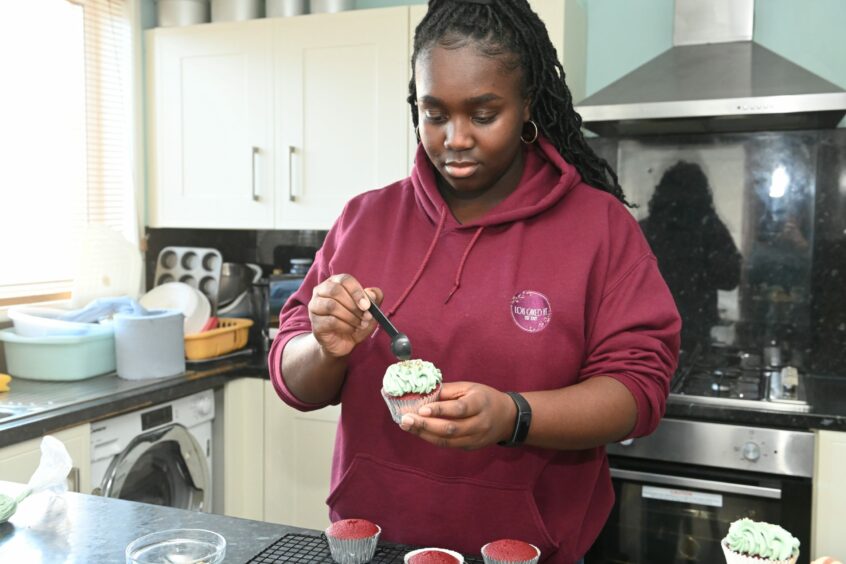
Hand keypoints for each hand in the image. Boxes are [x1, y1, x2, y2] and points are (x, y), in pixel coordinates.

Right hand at [308, 274, 382, 357]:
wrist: (342, 342)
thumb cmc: (354, 320)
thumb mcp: (369, 309)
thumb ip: (374, 298)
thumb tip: (372, 294)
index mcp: (335, 282)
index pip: (344, 279)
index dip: (357, 291)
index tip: (367, 305)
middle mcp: (321, 291)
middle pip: (335, 291)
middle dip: (354, 305)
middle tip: (366, 316)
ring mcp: (315, 306)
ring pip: (332, 305)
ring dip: (351, 316)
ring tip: (360, 324)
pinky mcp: (315, 322)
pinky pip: (331, 321)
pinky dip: (346, 326)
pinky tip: (351, 330)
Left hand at [399, 382, 516, 449]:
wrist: (507, 418)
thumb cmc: (484, 398)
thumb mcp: (469, 388)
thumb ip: (447, 391)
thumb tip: (423, 393)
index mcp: (480, 403)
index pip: (459, 409)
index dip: (440, 410)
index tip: (421, 409)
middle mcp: (479, 423)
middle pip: (450, 428)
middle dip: (425, 425)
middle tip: (405, 419)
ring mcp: (475, 438)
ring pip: (447, 440)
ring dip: (424, 434)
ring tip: (406, 426)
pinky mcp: (470, 447)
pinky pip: (448, 445)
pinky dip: (431, 438)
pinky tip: (418, 431)